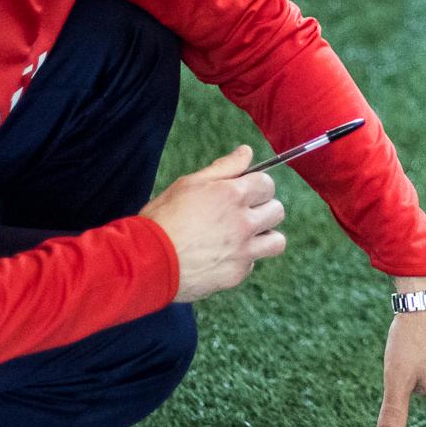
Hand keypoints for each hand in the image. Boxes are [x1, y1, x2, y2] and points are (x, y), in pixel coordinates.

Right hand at [145, 145, 285, 303]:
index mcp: (233, 195)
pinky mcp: (236, 274)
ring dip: (264, 236)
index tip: (246, 190)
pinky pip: (252, 263)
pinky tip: (220, 255)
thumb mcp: (189, 183)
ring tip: (243, 236)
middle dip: (264, 208)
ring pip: (276, 242)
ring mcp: (243, 251)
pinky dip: (242, 259)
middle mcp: (243, 222)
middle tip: (243, 213)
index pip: (267, 184)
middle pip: (277, 211)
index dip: (257, 185)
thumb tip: (246, 152)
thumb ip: (224, 167)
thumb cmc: (164, 218)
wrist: (148, 260)